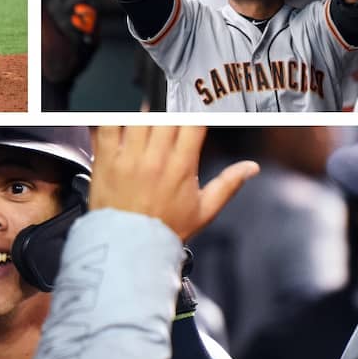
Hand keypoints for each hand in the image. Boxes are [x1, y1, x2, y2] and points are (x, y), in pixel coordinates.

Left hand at [90, 126, 258, 241]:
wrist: (130, 249)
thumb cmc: (166, 231)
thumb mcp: (204, 211)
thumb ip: (228, 184)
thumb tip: (251, 167)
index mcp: (181, 166)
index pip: (192, 124)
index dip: (194, 113)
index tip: (193, 111)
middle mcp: (156, 158)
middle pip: (165, 116)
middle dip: (168, 110)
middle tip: (167, 114)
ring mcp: (129, 158)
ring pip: (138, 117)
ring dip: (143, 112)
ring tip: (145, 118)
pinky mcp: (106, 161)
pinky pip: (106, 128)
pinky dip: (110, 119)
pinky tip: (117, 120)